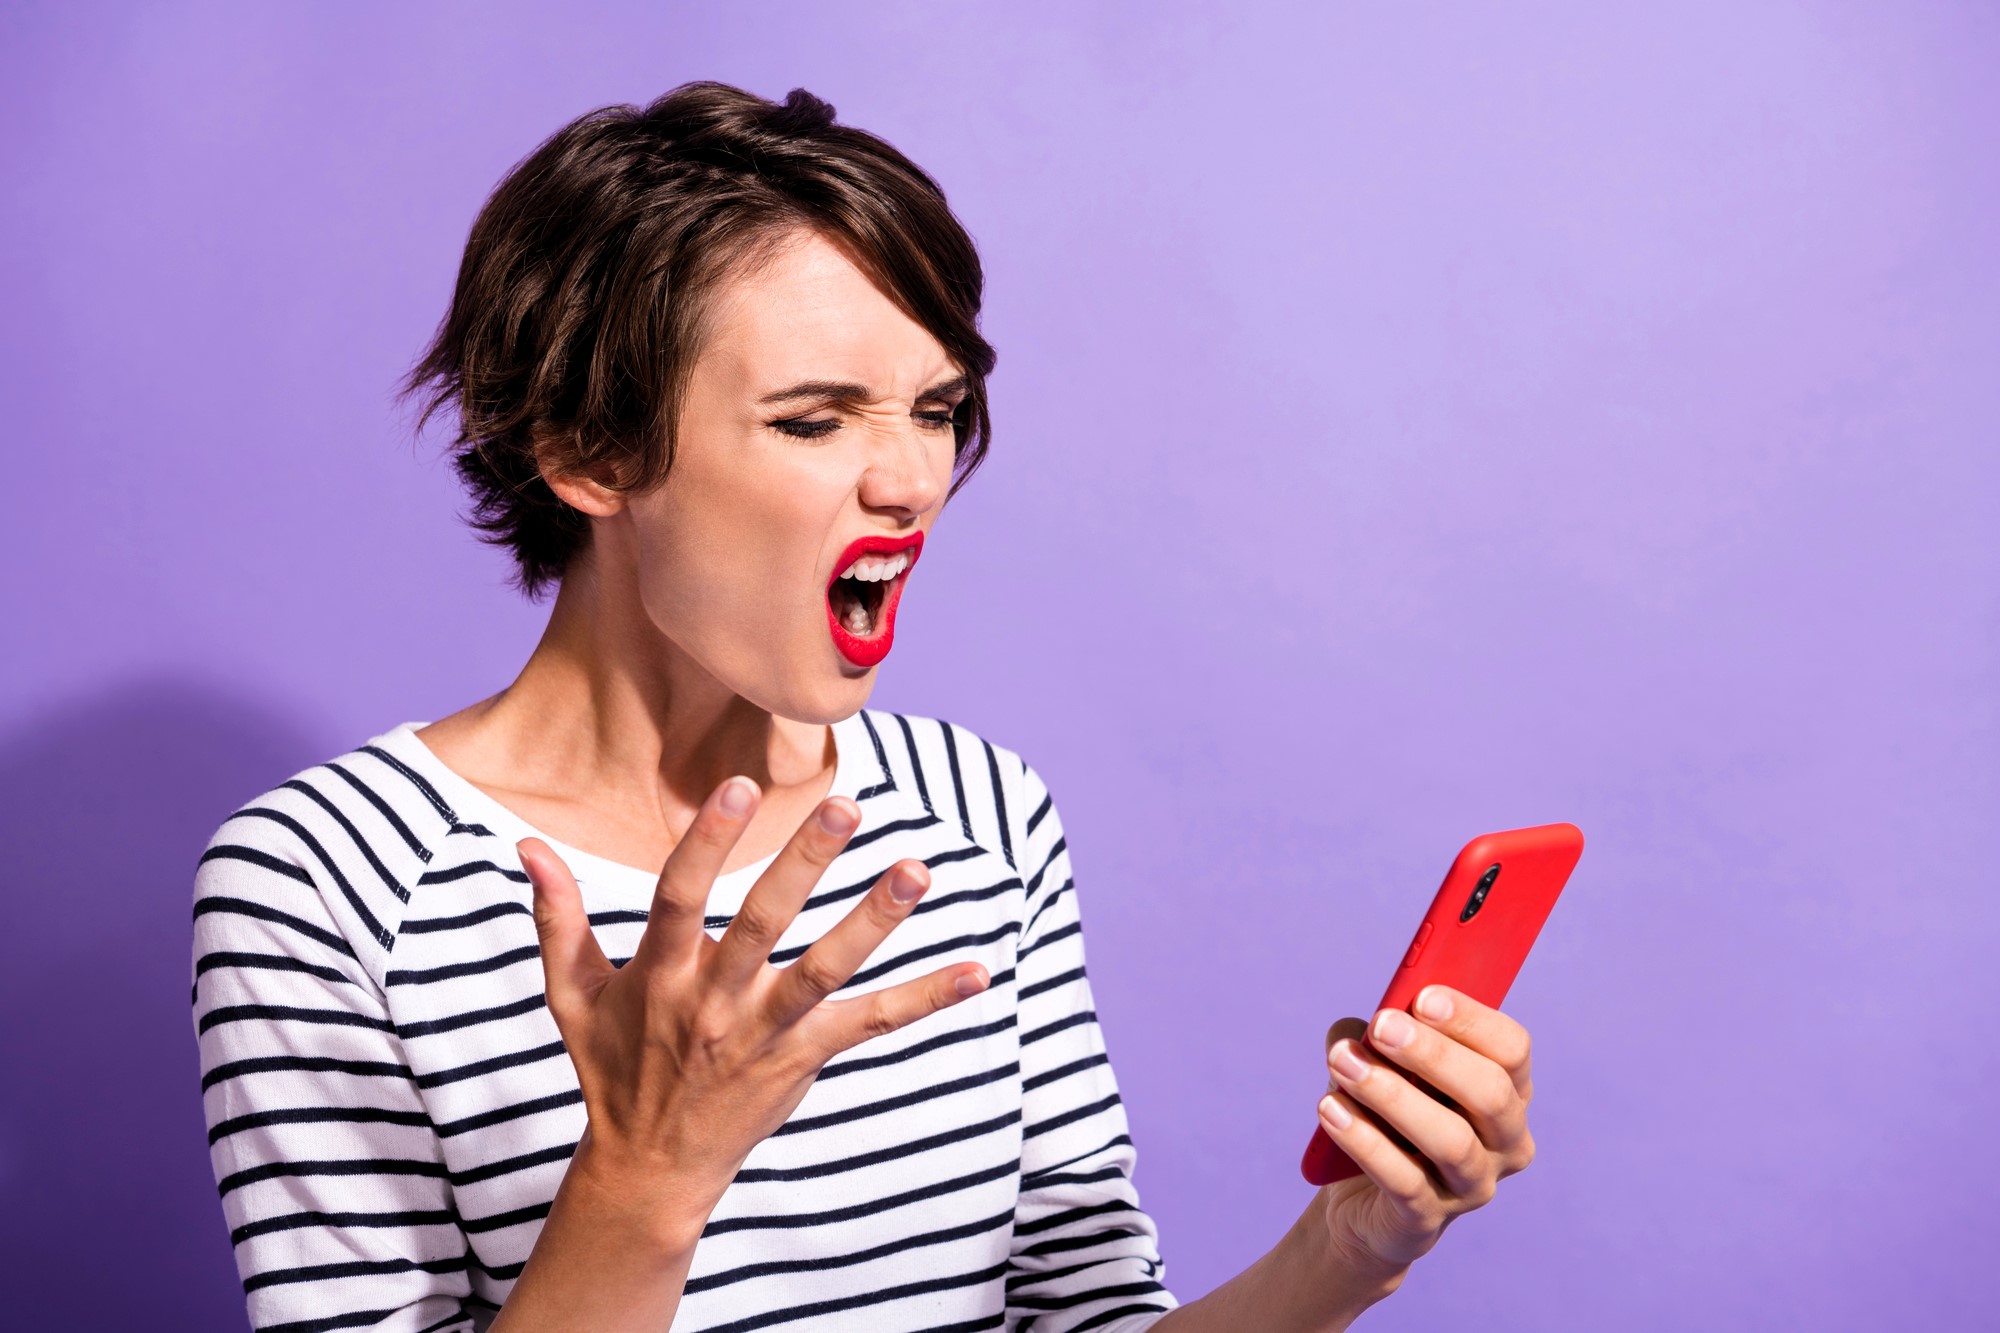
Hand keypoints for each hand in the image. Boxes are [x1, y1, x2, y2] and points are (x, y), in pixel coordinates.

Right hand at [518, 776, 990, 1249]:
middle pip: (762, 926)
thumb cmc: (611, 1067)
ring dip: (873, 922)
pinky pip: (871, 1025)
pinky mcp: (804, 1060)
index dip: (708, 843)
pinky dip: (925, 998)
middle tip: (846, 805)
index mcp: (657, 977)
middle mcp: (713, 1004)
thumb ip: (558, 916)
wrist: (649, 1169)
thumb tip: (529, 844)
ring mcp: (764, 1035)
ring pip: (824, 972)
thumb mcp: (573, 995)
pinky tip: (978, 972)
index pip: (679, 899)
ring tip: (918, 870)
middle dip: (803, 865)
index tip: (740, 786)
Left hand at [1312, 986, 1535, 1273]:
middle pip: (1489, 1092)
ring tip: (1343, 1062)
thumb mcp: (1381, 1065)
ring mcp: (1473, 1186)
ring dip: (1391, 1094)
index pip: (1512, 1049)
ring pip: (1450, 1140)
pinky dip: (1364, 1140)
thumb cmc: (1383, 1115)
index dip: (1471, 1020)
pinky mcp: (1429, 1219)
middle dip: (1433, 1054)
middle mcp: (1506, 1142)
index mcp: (1508, 1091)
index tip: (1422, 996)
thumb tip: (1359, 1028)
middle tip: (1381, 1026)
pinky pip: (1403, 1180)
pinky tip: (1330, 1109)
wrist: (1361, 1200)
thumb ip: (1374, 1037)